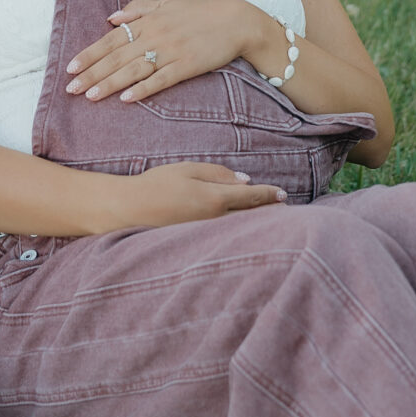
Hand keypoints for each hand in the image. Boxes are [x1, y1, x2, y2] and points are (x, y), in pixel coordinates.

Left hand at [67, 0, 265, 103]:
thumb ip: (137, 9)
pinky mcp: (186, 66)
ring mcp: (170, 52)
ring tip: (90, 97)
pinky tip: (127, 98)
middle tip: (70, 89)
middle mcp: (155, 36)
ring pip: (133, 70)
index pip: (111, 40)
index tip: (70, 68)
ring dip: (110, 84)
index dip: (89, 54)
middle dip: (92, 74)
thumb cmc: (199, 14)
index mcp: (148, 22)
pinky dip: (143, 89)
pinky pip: (161, 80)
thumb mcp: (166, 4)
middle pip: (117, 58)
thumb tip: (111, 18)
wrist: (235, 22)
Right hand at [109, 161, 286, 228]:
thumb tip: (246, 182)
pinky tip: (244, 232)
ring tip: (273, 223)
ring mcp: (207, 236)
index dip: (270, 195)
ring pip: (241, 231)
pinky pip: (225, 239)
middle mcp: (215, 221)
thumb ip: (218, 173)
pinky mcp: (198, 246)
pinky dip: (239, 234)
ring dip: (258, 226)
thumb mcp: (187, 170)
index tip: (283, 195)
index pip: (252, 198)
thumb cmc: (156, 185)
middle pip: (252, 218)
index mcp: (214, 199)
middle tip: (287, 211)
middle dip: (270, 214)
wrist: (127, 211)